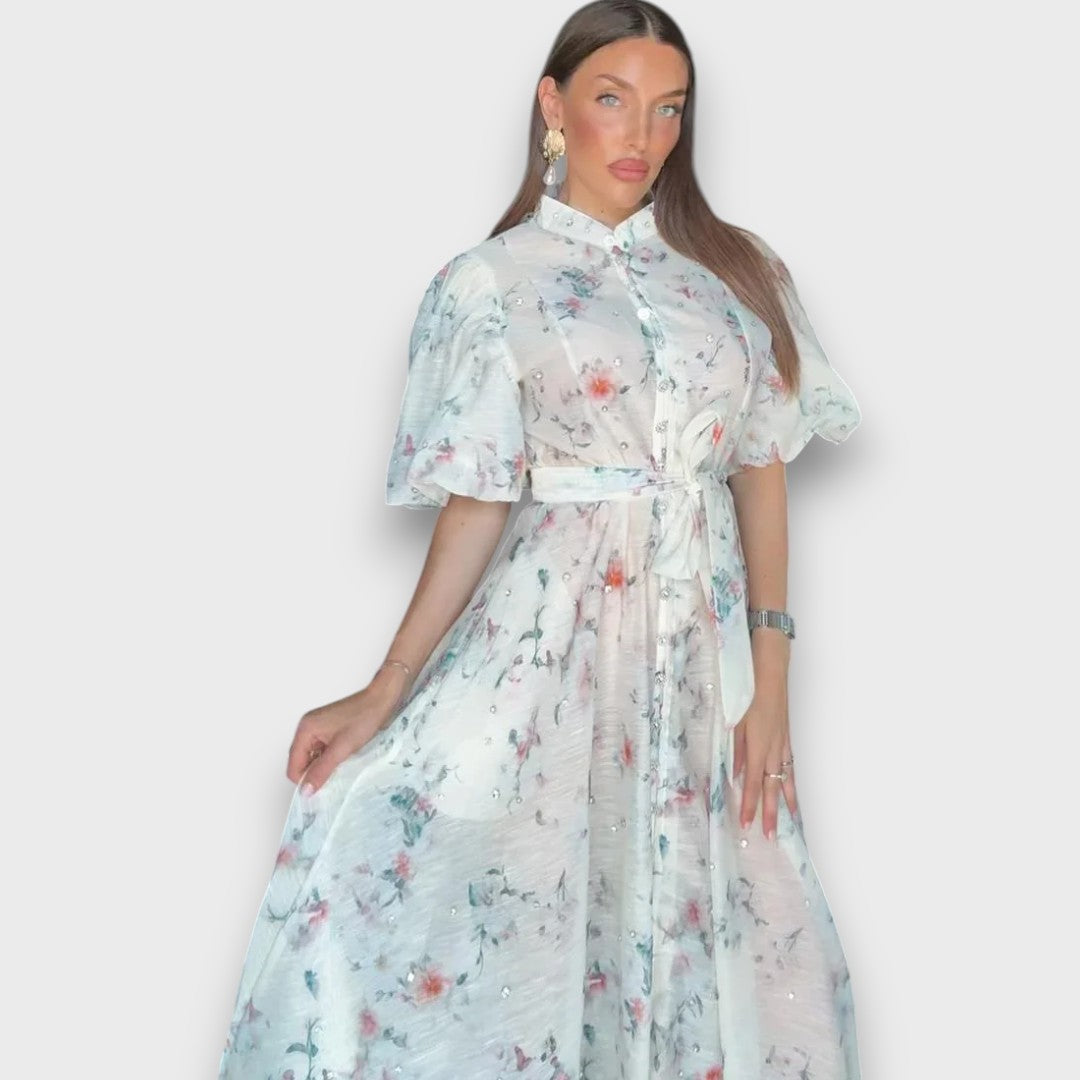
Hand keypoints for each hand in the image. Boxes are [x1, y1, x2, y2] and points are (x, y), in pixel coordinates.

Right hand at [287, 667, 409, 792]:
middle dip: (314, 773)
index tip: (320, 790)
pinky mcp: (328, 730)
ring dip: (323, 766)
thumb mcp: (342, 749)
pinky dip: (329, 759)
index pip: (293, 766)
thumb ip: (322, 771)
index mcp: (305, 730)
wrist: (382, 700)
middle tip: (334, 779)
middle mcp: (307, 728)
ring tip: (341, 767)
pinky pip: (322, 751)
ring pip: (312, 758)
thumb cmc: (364, 718)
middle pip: (301, 762)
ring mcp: (317, 728)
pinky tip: (343, 761)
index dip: (305, 780)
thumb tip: (305, 791)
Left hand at [731, 675, 797, 840]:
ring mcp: (783, 743)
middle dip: (770, 813)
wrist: (769, 671)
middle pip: (773, 787)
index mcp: (758, 745)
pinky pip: (790, 766)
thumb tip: (737, 774)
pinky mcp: (786, 737)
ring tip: (788, 823)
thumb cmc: (747, 692)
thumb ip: (736, 749)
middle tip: (769, 836)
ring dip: (785, 803)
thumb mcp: (734, 720)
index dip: (751, 806)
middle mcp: (773, 748)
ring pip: (785, 779)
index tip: (748, 824)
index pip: (754, 784)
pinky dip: (791, 782)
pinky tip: (791, 791)